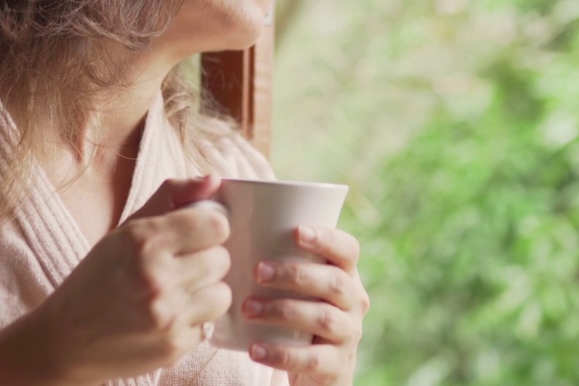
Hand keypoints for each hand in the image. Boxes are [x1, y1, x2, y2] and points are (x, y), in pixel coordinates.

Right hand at [0, 176, 231, 385]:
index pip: (216, 224)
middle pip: (222, 259)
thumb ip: (172, 197)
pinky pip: (209, 324)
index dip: (209, 228)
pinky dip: (192, 321)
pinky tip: (166, 318)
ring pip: (222, 294)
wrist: (64, 340)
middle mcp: (157, 277)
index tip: (196, 235)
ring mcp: (167, 316)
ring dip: (205, 293)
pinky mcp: (173, 347)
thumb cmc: (97, 278)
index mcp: (144, 240)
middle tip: (179, 267)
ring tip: (177, 293)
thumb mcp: (126, 230)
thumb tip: (214, 179)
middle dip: (205, 261)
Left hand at [241, 226, 369, 385]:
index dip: (327, 238)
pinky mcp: (337, 367)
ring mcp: (349, 335)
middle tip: (257, 271)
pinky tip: (254, 349)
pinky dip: (281, 354)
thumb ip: (273, 252)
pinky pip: (312, 360)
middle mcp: (355, 301)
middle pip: (334, 282)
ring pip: (322, 318)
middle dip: (295, 274)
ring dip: (283, 310)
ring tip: (247, 308)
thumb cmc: (294, 312)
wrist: (313, 369)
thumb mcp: (293, 285)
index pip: (348, 249)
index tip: (296, 231)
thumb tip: (223, 208)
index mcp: (346, 273)